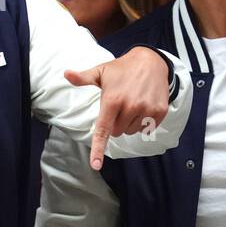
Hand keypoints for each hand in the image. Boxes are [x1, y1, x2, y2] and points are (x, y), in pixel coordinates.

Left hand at [65, 47, 169, 169]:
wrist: (151, 61)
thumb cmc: (121, 69)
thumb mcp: (101, 71)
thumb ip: (83, 77)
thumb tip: (66, 74)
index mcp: (112, 100)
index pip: (103, 130)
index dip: (98, 149)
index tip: (96, 165)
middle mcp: (130, 107)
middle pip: (117, 132)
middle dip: (116, 123)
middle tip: (120, 106)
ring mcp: (146, 110)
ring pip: (131, 131)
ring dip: (130, 123)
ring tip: (132, 104)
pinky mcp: (160, 112)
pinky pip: (147, 129)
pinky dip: (143, 122)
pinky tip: (143, 106)